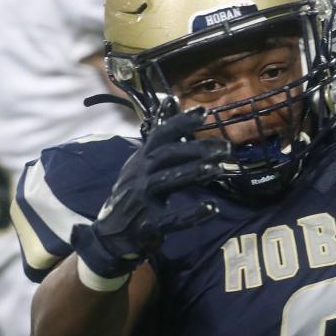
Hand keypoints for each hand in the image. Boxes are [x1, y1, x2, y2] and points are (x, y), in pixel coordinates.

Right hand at [71, 109, 229, 278]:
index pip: (160, 135)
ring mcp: (141, 199)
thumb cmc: (133, 194)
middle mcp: (139, 175)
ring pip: (167, 181)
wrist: (110, 235)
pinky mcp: (148, 224)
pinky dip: (192, 214)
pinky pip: (172, 219)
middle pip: (166, 155)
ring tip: (218, 169)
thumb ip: (160, 137)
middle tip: (225, 148)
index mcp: (140, 160)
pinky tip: (212, 208)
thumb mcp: (142, 164)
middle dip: (195, 149)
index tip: (205, 112)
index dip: (180, 122)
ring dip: (192, 173)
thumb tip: (171, 100)